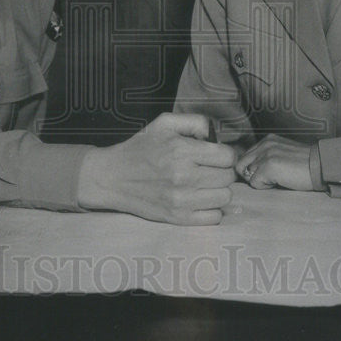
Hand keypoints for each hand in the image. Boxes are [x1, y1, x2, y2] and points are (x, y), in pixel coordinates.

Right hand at [77, 113, 235, 224]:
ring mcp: (181, 200)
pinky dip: (211, 209)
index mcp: (181, 150)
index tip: (215, 155)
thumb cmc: (140, 148)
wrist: (112, 177)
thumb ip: (195, 122)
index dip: (225, 154)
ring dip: (218, 190)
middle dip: (221, 171)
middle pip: (228, 177)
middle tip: (208, 168)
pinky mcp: (178, 218)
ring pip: (224, 198)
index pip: (227, 157)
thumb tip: (216, 135)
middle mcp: (184, 176)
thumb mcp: (164, 123)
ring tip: (204, 184)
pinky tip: (199, 199)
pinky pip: (214, 217)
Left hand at [235, 134, 313, 191]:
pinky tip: (280, 182)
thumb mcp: (283, 154)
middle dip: (252, 176)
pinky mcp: (268, 166)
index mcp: (267, 140)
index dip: (253, 169)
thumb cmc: (305, 165)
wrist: (321, 167)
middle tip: (271, 179)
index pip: (246, 157)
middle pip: (241, 165)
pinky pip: (255, 183)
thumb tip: (250, 172)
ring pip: (248, 175)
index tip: (268, 174)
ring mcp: (265, 155)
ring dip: (260, 181)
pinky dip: (265, 187)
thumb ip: (267, 157)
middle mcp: (264, 144)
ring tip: (278, 179)